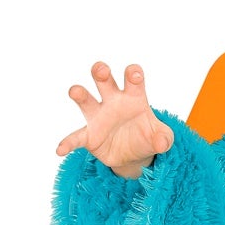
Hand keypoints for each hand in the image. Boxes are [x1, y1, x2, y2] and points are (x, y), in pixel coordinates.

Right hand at [56, 61, 173, 179]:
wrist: (135, 154)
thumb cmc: (148, 136)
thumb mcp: (162, 138)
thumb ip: (164, 138)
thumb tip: (161, 143)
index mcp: (133, 97)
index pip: (133, 79)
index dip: (133, 74)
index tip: (134, 74)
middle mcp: (113, 101)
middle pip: (104, 80)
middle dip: (101, 72)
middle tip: (101, 70)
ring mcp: (99, 116)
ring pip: (86, 100)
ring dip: (80, 94)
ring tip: (76, 92)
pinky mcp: (89, 135)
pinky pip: (76, 137)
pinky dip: (68, 143)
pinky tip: (60, 150)